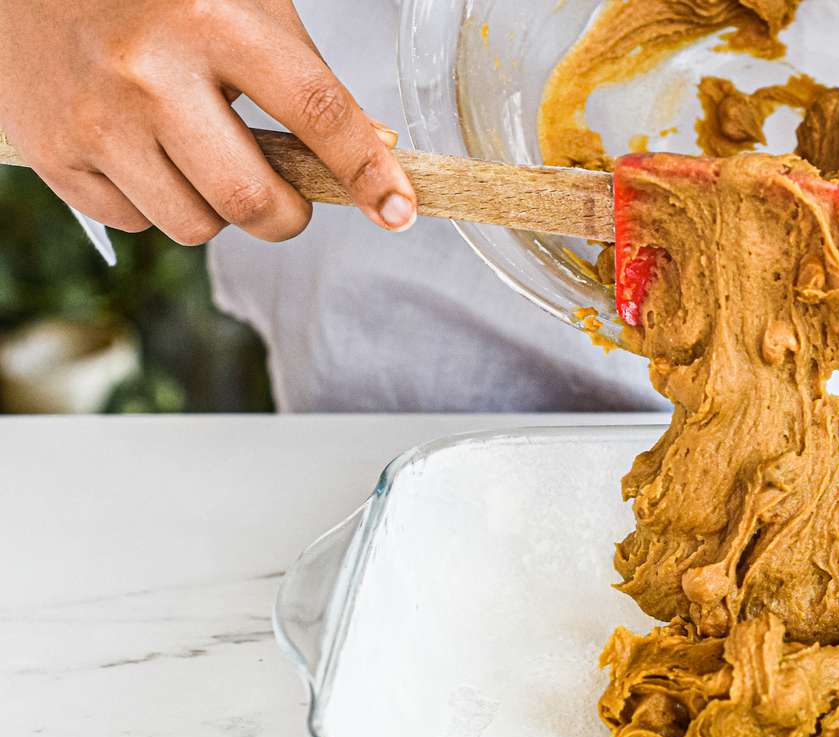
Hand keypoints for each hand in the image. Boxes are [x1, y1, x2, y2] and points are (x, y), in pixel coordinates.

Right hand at [0, 0, 415, 244]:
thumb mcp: (247, 7)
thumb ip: (308, 80)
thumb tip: (376, 154)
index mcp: (213, 19)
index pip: (317, 112)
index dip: (367, 172)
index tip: (398, 210)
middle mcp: (150, 70)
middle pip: (252, 200)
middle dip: (286, 215)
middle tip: (284, 196)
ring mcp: (96, 116)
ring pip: (196, 225)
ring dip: (215, 208)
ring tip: (198, 154)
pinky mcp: (53, 152)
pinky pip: (135, 222)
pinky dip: (153, 201)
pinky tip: (141, 150)